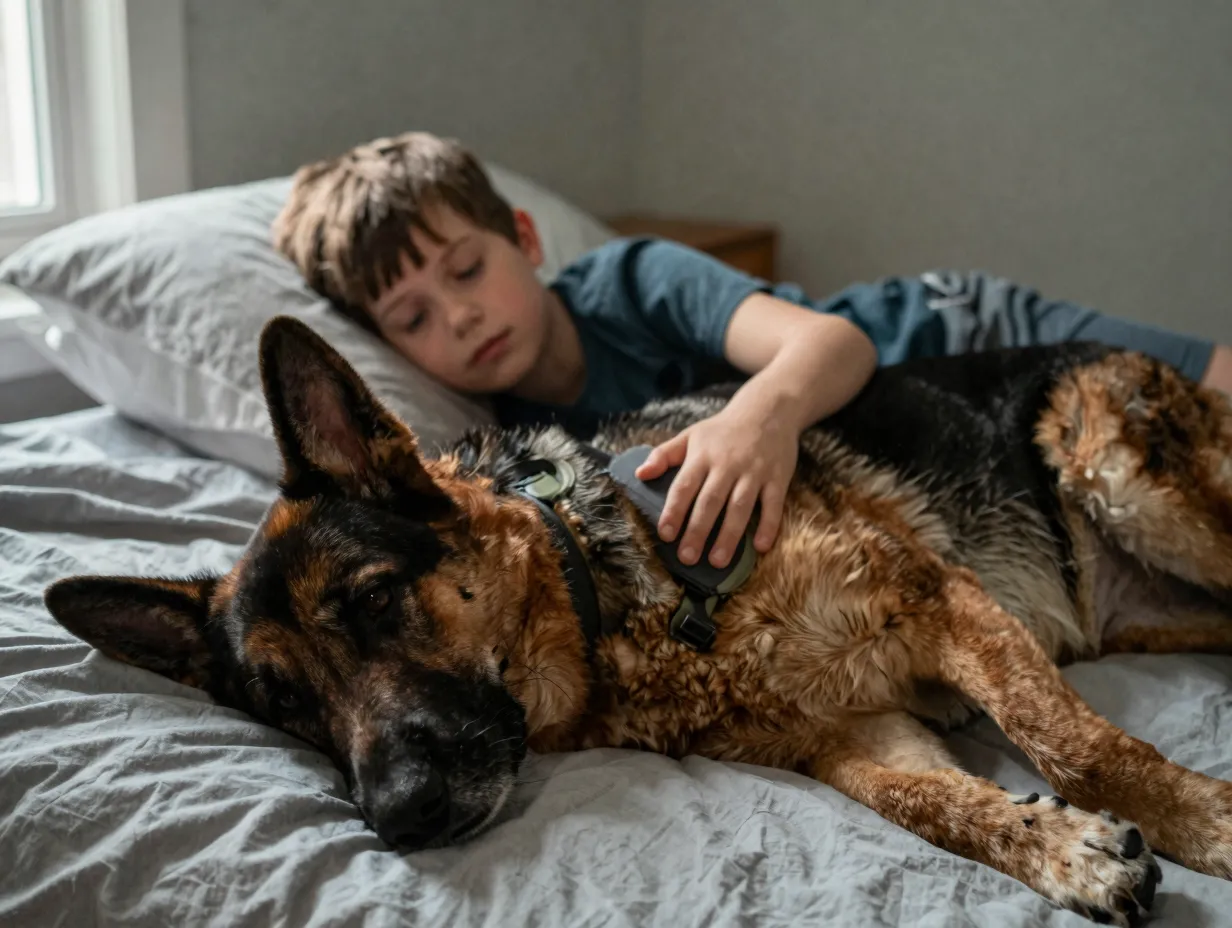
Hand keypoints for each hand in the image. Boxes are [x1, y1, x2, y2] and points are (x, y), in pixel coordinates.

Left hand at [635, 404, 797, 567]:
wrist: (767, 410)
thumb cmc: (722, 430)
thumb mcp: (691, 435)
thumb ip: (664, 455)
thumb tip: (640, 474)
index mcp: (702, 456)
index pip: (684, 486)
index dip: (674, 510)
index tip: (665, 534)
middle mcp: (727, 465)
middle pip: (710, 502)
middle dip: (698, 531)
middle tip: (688, 558)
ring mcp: (754, 472)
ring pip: (740, 507)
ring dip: (729, 535)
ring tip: (717, 561)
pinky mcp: (778, 478)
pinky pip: (772, 505)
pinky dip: (768, 526)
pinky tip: (760, 547)